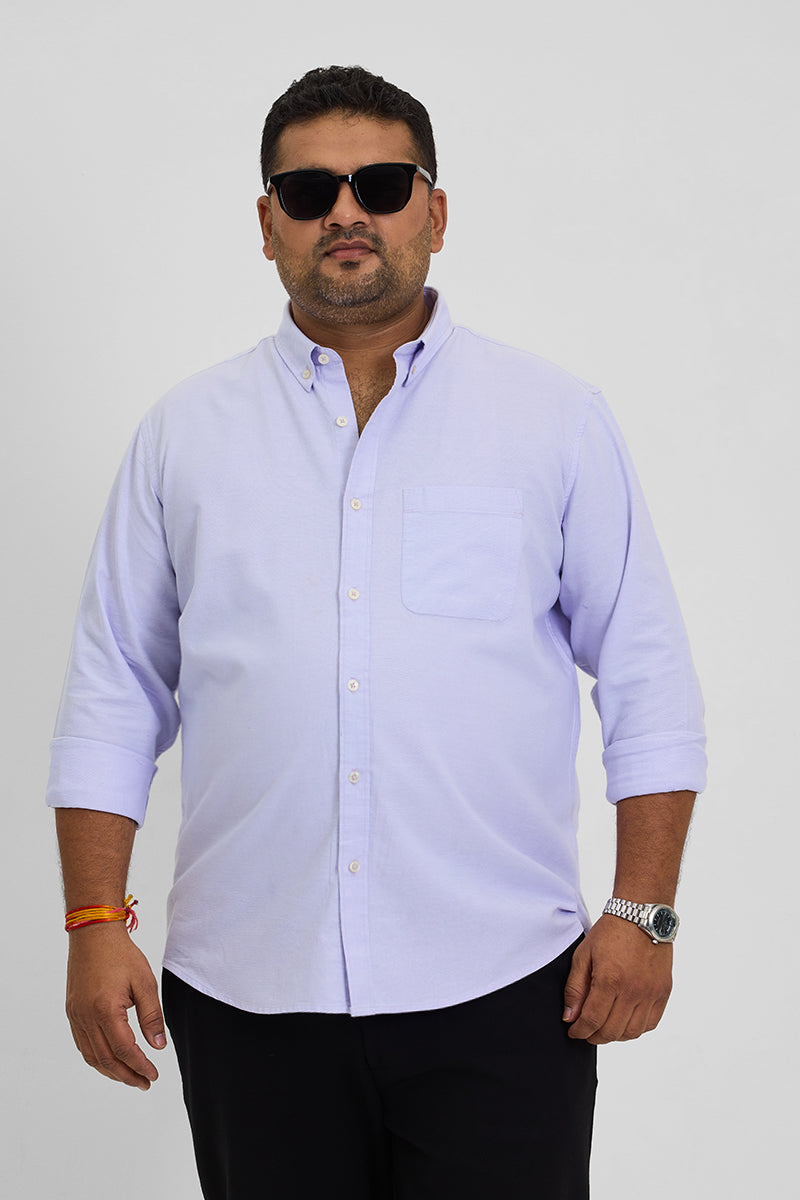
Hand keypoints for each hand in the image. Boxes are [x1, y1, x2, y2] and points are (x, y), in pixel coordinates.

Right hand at [65, 923, 166, 1089]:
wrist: (93, 934)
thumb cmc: (121, 954)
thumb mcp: (144, 982)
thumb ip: (152, 1016)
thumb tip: (158, 1046)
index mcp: (106, 1010)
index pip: (125, 1050)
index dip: (140, 1066)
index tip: (153, 1075)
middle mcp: (86, 1017)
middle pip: (106, 1059)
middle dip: (126, 1075)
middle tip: (144, 1083)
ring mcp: (76, 1016)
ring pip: (91, 1056)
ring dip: (111, 1071)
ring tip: (129, 1077)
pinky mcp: (72, 1012)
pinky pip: (82, 1044)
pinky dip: (96, 1058)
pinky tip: (110, 1060)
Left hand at [562, 915, 672, 1043]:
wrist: (641, 915)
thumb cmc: (610, 933)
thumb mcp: (583, 955)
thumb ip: (575, 988)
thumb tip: (570, 1017)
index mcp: (610, 979)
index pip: (592, 1020)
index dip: (580, 1031)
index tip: (573, 1031)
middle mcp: (633, 990)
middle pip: (612, 1031)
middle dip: (594, 1036)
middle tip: (586, 1031)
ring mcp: (651, 992)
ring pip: (632, 1032)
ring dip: (615, 1035)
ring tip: (604, 1027)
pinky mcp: (663, 992)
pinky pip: (650, 1023)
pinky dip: (636, 1029)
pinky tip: (624, 1021)